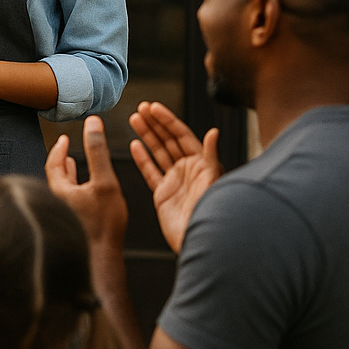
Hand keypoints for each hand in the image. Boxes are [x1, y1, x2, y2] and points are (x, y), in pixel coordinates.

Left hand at [45, 114, 127, 254]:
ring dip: (68, 174)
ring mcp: (63, 214)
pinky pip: (70, 201)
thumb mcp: (105, 182)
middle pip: (55, 176)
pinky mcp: (73, 225)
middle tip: (66, 148)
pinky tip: (85, 192)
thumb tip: (91, 123)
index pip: (53, 164)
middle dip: (62, 160)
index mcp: (59, 192)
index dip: (58, 150)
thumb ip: (98, 152)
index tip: (63, 139)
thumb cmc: (104, 226)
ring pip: (62, 189)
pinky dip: (75, 190)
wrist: (102, 262)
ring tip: (73, 163)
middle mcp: (56, 203)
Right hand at [129, 101, 221, 252]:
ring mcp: (175, 181)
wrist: (201, 241)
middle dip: (154, 123)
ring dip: (146, 135)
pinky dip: (142, 158)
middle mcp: (188, 170)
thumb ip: (211, 155)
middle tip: (141, 108)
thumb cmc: (212, 212)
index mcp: (201, 163)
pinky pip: (150, 172)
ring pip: (158, 152)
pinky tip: (135, 146)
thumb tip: (214, 132)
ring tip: (134, 119)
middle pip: (168, 140)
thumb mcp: (212, 180)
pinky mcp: (163, 194)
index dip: (167, 120)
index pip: (181, 135)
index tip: (154, 107)